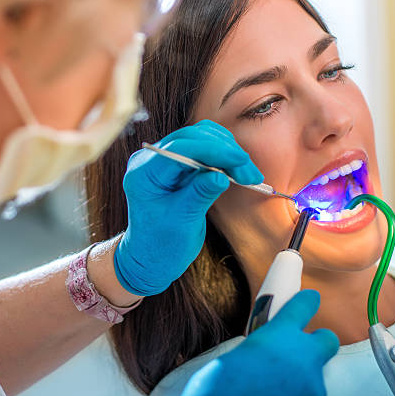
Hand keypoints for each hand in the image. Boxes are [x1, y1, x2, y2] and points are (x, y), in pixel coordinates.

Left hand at [114, 119, 262, 295]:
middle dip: (225, 151)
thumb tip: (221, 175)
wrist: (152, 257)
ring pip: (202, 139)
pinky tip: (238, 171)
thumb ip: (199, 194)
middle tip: (250, 174)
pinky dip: (224, 157)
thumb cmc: (161, 245)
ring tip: (249, 175)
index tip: (240, 161)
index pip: (181, 147)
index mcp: (143, 172)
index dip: (214, 150)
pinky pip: (204, 149)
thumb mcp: (182, 221)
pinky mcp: (178, 163)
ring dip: (228, 153)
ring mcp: (165, 159)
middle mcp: (151, 160)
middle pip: (193, 137)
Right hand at [178, 290, 338, 395]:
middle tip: (300, 352)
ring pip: (317, 375)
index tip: (309, 299)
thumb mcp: (240, 352)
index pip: (305, 304)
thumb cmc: (222, 384)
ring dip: (302, 378)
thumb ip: (262, 347)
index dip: (307, 301)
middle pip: (328, 339)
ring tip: (277, 386)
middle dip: (318, 343)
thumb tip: (266, 353)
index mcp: (281, 331)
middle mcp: (303, 355)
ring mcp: (312, 385)